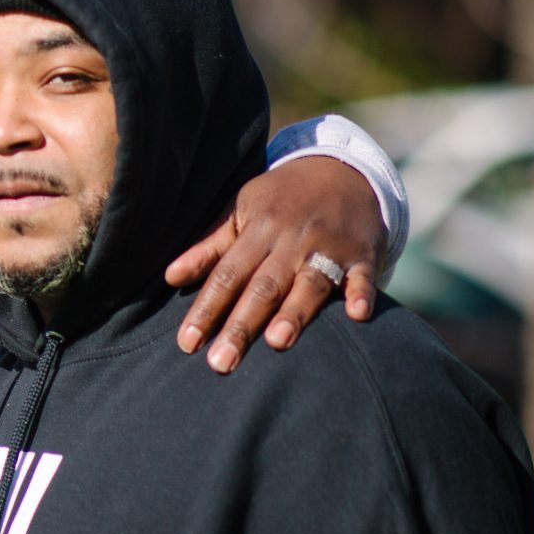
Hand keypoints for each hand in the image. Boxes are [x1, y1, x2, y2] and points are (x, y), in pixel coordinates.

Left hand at [164, 156, 381, 373]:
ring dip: (294, 313)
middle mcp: (293, 240)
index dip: (206, 309)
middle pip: (263, 287)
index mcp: (259, 229)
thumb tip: (170, 276)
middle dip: (241, 326)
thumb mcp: (242, 211)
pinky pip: (364, 276)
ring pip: (309, 284)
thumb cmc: (282, 199)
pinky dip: (361, 294)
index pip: (227, 275)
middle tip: (222, 364)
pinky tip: (357, 315)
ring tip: (276, 343)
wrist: (343, 170)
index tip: (187, 343)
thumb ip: (209, 247)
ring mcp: (330, 247)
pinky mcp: (364, 254)